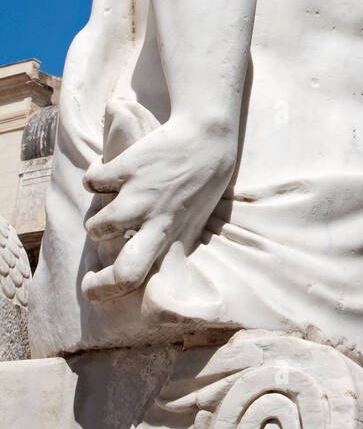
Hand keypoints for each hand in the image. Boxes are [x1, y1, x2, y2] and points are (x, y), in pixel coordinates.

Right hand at [81, 113, 235, 302]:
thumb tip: (155, 272)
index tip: (95, 290)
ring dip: (98, 221)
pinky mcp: (125, 169)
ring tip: (111, 210)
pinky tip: (109, 174)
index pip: (137, 278)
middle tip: (88, 277)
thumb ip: (172, 243)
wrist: (207, 137)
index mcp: (174, 237)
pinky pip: (91, 183)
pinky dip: (95, 178)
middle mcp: (154, 222)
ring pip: (95, 227)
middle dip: (97, 283)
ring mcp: (137, 197)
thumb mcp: (194, 221)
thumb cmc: (203, 182)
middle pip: (120, 271)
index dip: (109, 291)